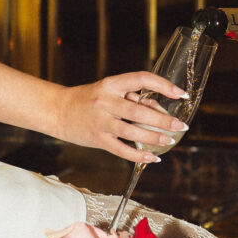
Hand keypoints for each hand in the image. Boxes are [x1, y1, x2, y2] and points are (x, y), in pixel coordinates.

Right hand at [56, 72, 192, 163]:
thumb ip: (132, 97)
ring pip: (132, 132)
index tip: (179, 93)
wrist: (57, 110)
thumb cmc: (87, 99)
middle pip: (139, 111)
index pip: (141, 79)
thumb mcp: (108, 91)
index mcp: (110, 84)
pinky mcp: (97, 139)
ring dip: (153, 137)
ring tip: (168, 141)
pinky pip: (121, 150)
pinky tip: (152, 158)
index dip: (163, 85)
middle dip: (163, 119)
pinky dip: (139, 155)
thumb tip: (157, 107)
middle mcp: (105, 101)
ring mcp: (100, 122)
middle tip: (180, 125)